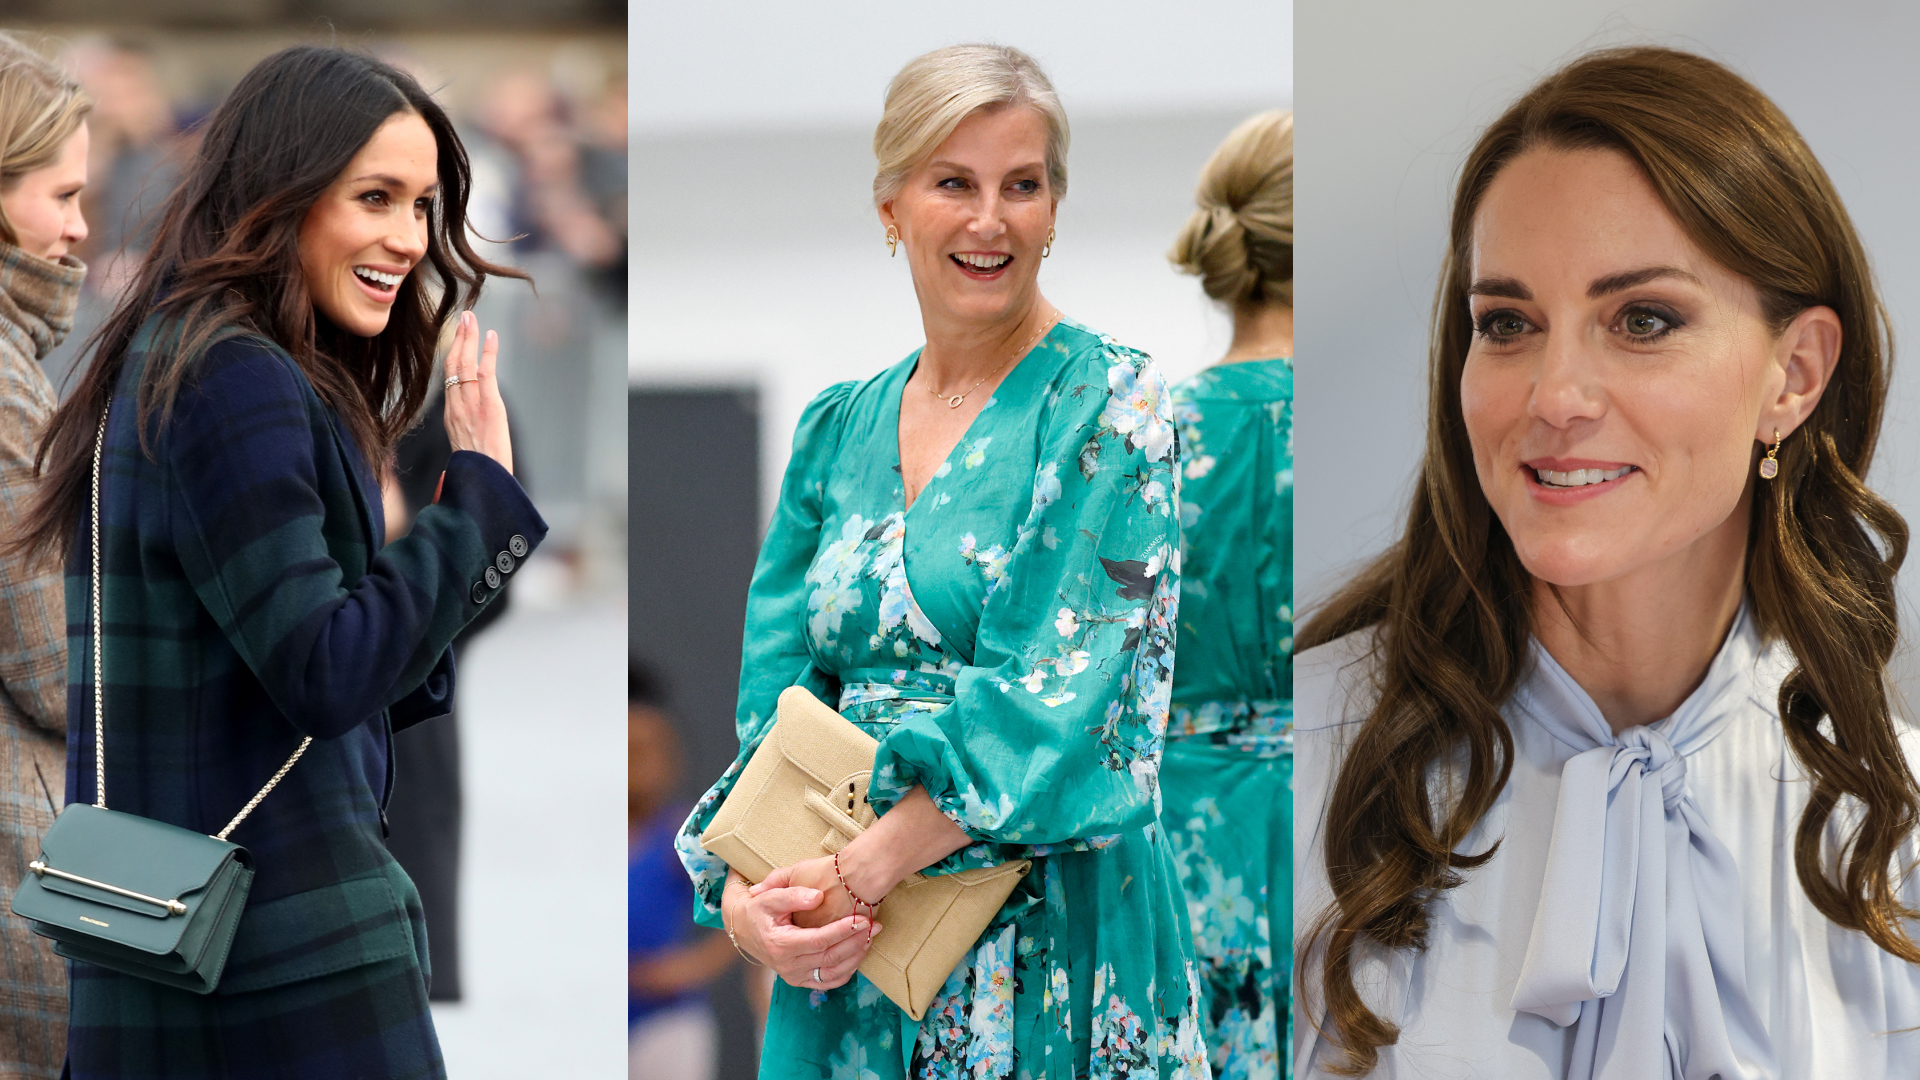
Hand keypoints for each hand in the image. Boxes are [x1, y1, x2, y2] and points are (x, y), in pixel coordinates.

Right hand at [443, 310, 513, 473]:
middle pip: (452, 365)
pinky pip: (485, 373)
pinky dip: (488, 352)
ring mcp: (471, 405)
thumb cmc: (478, 471)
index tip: (456, 337)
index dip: (451, 355)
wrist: (483, 483)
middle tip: (464, 317)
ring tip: (472, 318)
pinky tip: (491, 336)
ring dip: (469, 338)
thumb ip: (464, 432)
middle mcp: (457, 407)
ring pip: (464, 364)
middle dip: (458, 338)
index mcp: (451, 416)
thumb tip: (467, 429)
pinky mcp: (489, 406)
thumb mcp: (465, 448)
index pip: (448, 378)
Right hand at [722, 869, 877, 990]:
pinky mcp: (799, 981)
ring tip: (871, 938)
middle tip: (876, 926)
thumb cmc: (759, 909)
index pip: (820, 940)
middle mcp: (787, 966)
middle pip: (830, 957)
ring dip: (855, 957)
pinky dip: (846, 971)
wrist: (743, 928)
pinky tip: (858, 955)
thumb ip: (794, 895)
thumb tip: (818, 897)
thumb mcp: (770, 896)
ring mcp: (793, 976)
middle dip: (856, 942)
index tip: (863, 919)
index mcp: (780, 945)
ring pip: (832, 973)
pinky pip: (827, 982)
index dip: (843, 930)